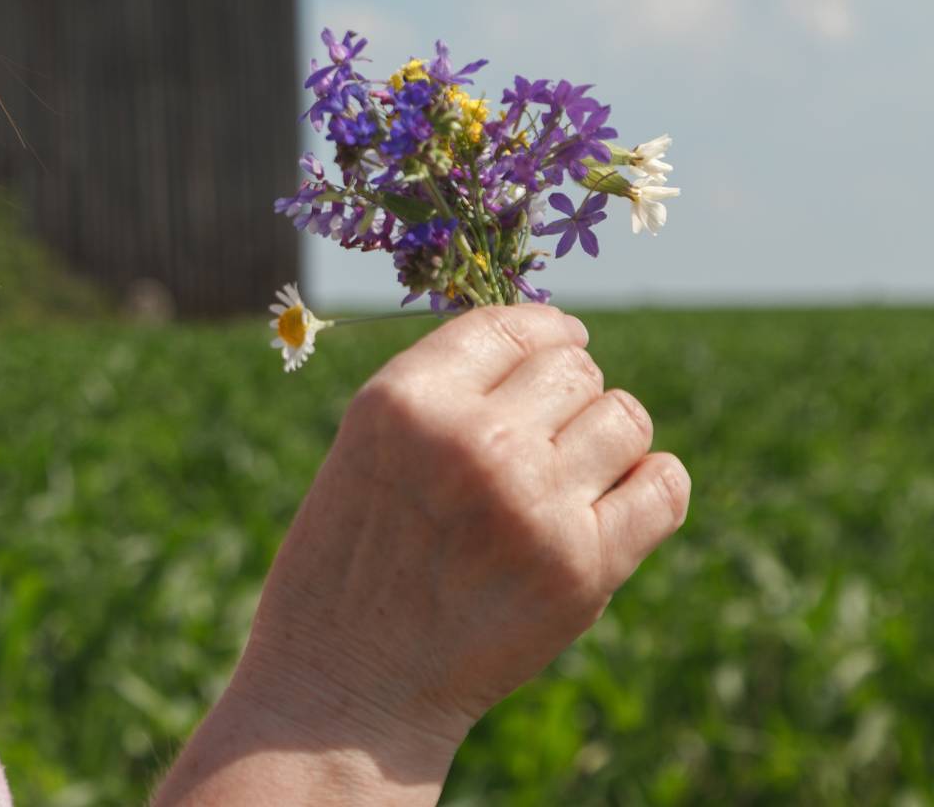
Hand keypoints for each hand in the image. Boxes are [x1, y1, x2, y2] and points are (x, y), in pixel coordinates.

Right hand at [237, 304, 690, 749]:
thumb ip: (448, 394)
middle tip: (546, 441)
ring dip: (611, 440)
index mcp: (405, 400)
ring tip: (574, 478)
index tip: (565, 345)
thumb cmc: (351, 564)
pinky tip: (623, 501)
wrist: (346, 686)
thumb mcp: (369, 448)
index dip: (550, 332)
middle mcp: (472, 441)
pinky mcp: (583, 568)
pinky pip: (664, 487)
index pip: (514, 325)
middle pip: (576, 369)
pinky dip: (654, 486)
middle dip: (571, 396)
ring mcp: (533, 504)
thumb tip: (557, 341)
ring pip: (626, 418)